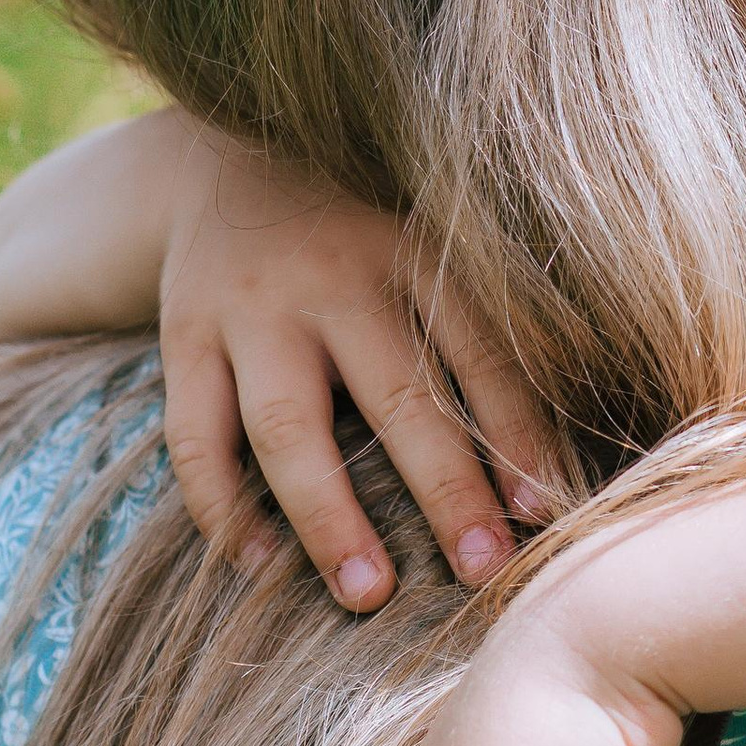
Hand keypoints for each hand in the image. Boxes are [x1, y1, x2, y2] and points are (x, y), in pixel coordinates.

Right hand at [157, 122, 571, 609]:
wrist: (224, 151)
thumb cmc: (360, 226)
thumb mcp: (427, 239)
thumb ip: (485, 318)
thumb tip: (560, 444)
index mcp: (414, 251)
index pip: (481, 354)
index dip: (516, 435)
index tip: (544, 514)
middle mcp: (334, 278)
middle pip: (397, 399)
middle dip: (445, 492)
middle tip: (483, 573)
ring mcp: (253, 308)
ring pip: (289, 427)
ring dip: (329, 518)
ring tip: (368, 595)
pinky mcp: (185, 335)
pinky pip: (196, 435)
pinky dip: (223, 507)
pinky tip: (259, 566)